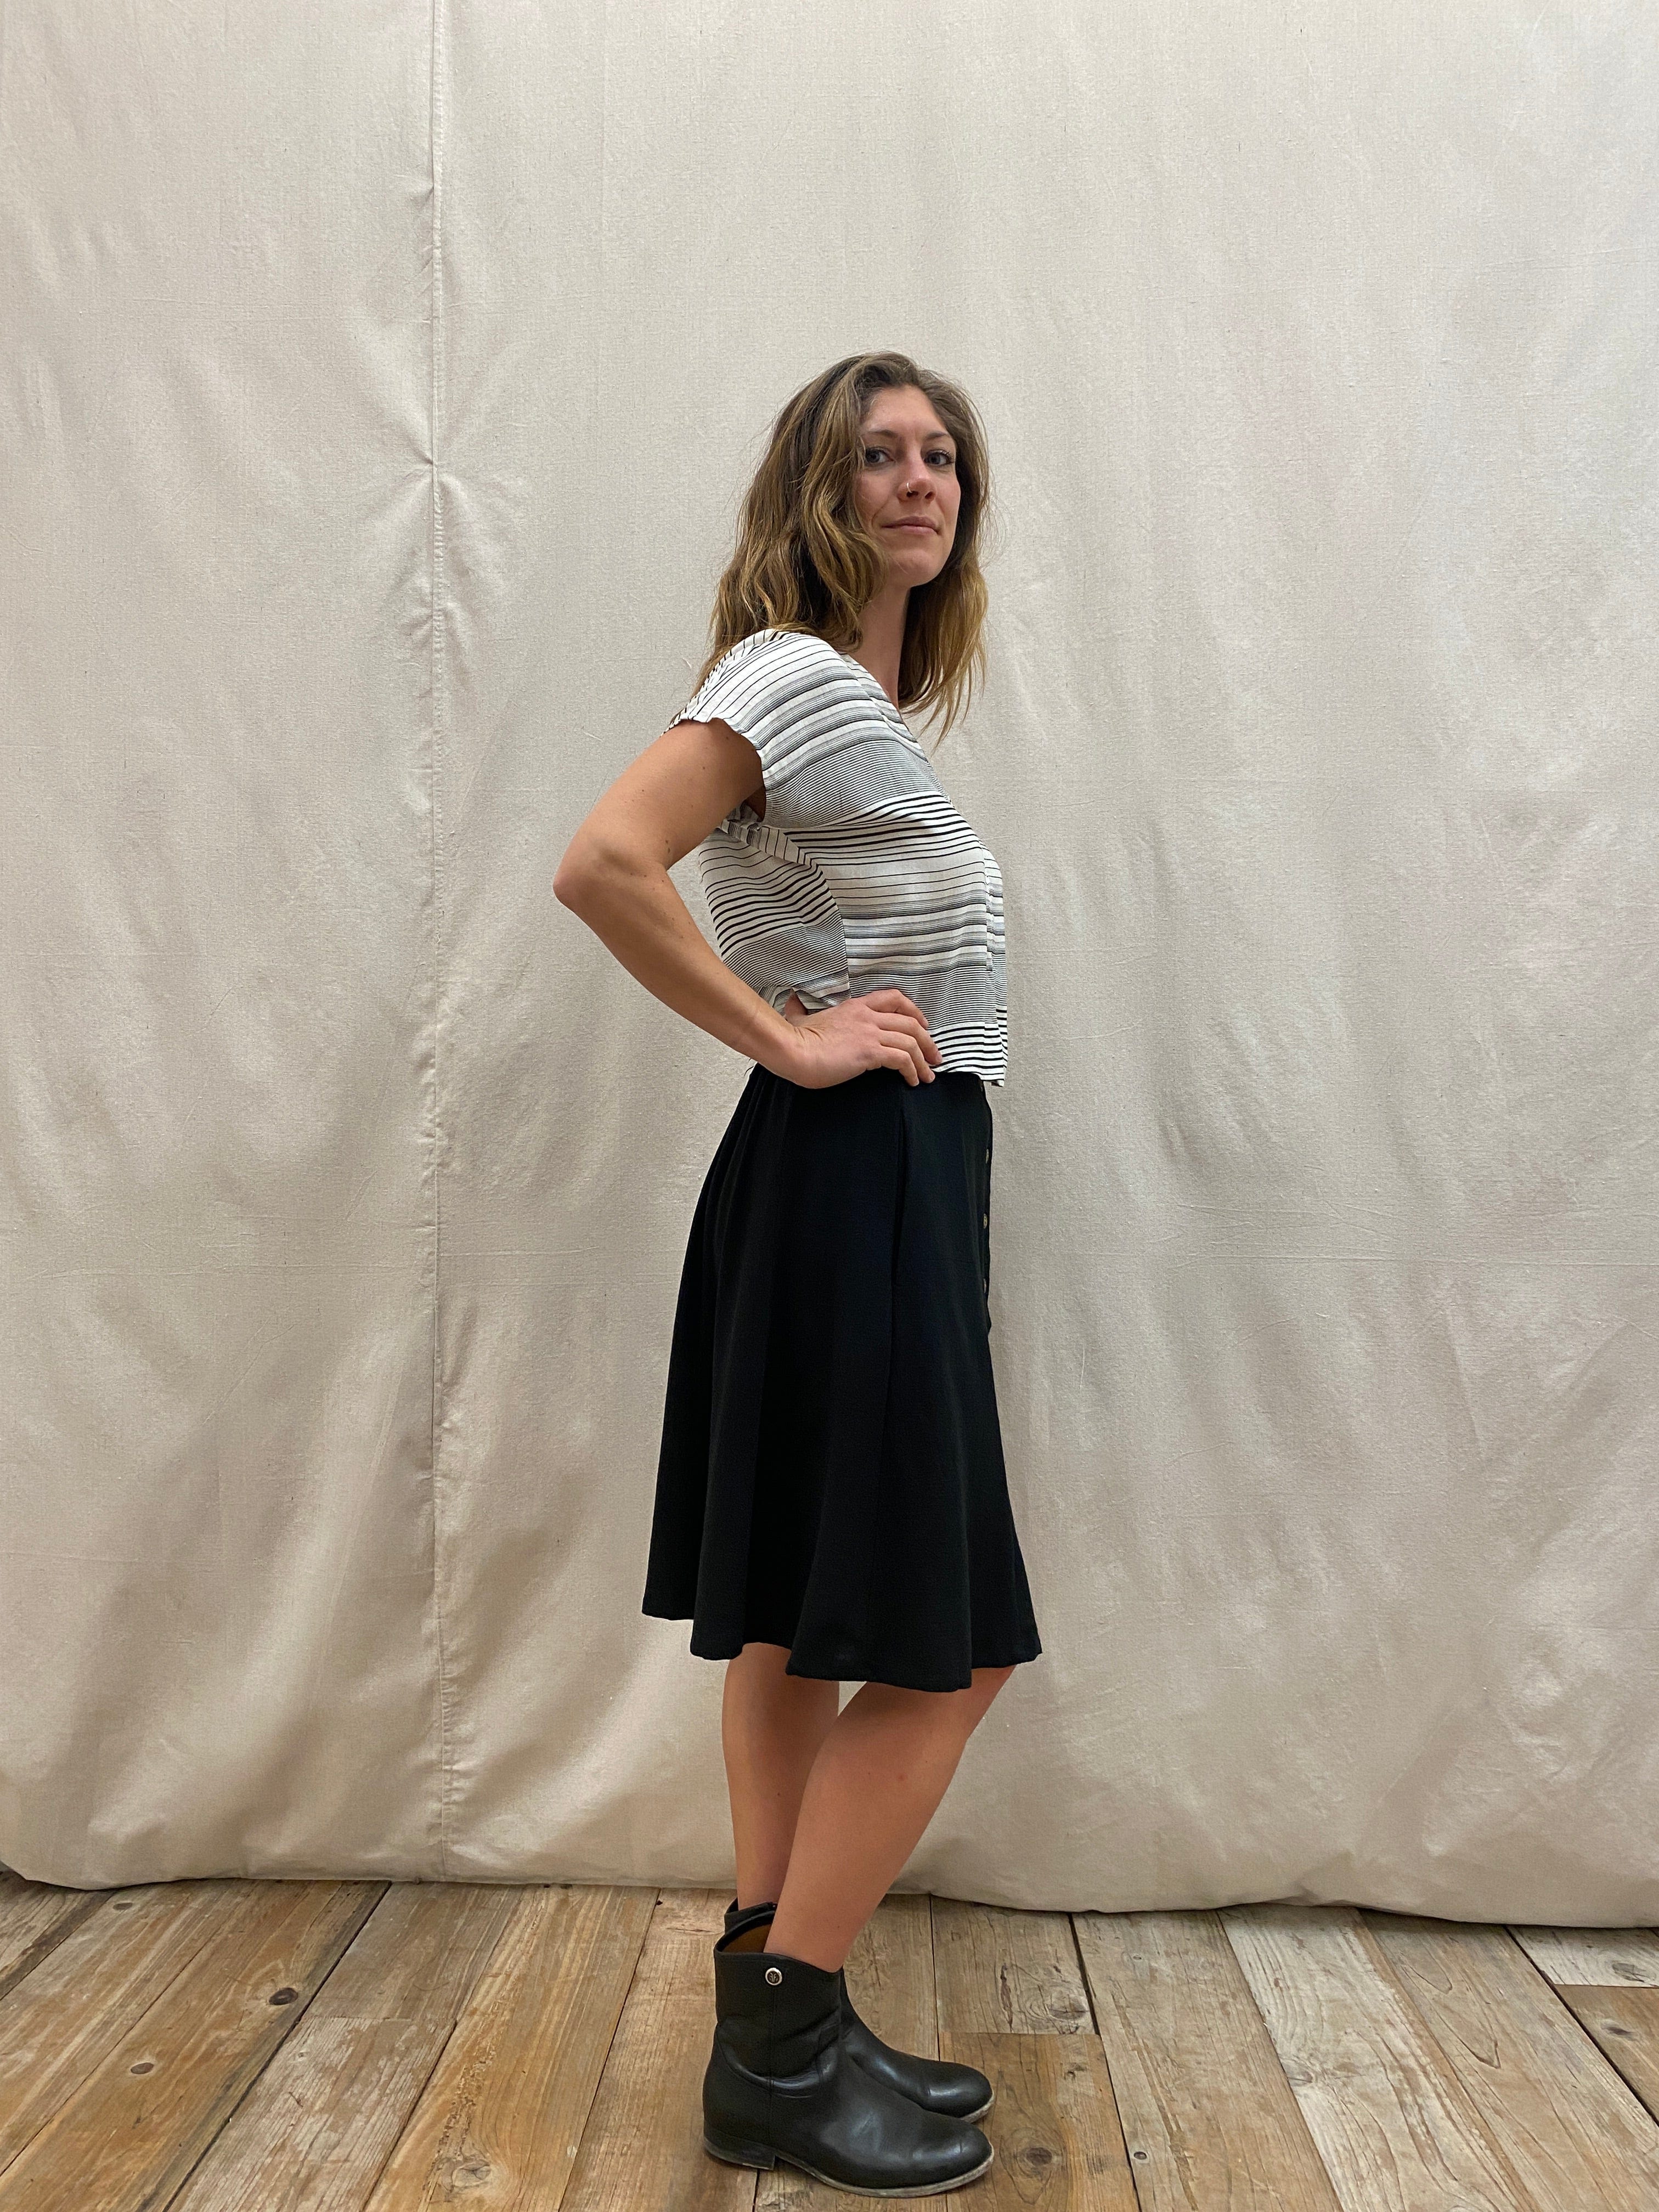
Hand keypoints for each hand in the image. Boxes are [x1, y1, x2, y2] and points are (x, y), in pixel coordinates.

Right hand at [778, 987, 943, 1088]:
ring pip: (911, 1042)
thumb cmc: (794, 1039)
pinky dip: (912, 1071)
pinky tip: (912, 1082)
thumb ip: (798, 1009)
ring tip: (927, 1076)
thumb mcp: (798, 1016)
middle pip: (911, 1022)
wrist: (792, 1051)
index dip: (914, 1011)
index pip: (894, 998)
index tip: (923, 1025)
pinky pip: (901, 1059)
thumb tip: (791, 1001)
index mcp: (855, 1006)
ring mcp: (870, 1033)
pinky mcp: (869, 1052)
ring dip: (923, 1060)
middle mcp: (867, 1016)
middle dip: (928, 1041)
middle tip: (934, 1057)